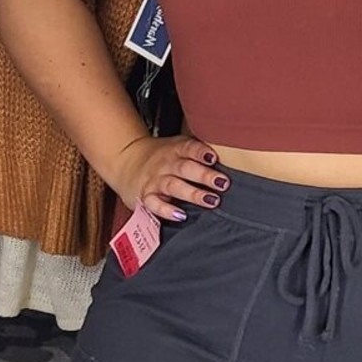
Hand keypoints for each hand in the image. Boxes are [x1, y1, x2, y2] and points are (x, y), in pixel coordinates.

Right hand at [111, 134, 228, 220]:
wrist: (127, 160)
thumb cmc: (164, 156)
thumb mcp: (179, 147)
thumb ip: (199, 152)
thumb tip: (234, 157)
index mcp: (176, 150)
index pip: (189, 148)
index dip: (201, 152)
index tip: (215, 158)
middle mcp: (165, 164)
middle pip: (185, 168)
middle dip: (204, 176)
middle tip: (223, 183)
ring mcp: (155, 181)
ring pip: (173, 186)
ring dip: (193, 194)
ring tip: (211, 200)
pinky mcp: (145, 196)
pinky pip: (154, 204)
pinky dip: (167, 210)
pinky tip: (181, 215)